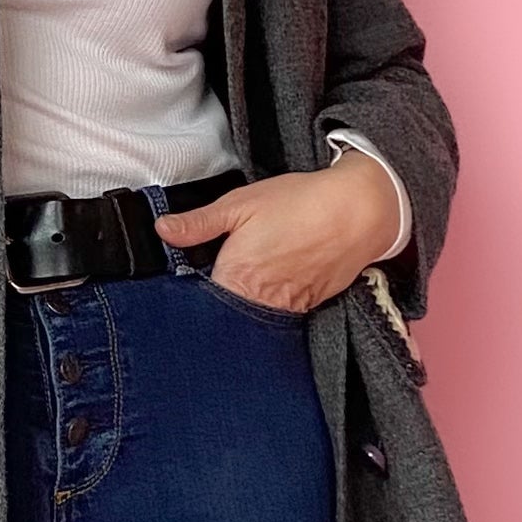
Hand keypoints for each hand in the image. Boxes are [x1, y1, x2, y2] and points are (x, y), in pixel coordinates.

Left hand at [159, 156, 403, 314]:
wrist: (358, 211)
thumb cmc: (299, 203)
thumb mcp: (240, 203)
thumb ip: (199, 223)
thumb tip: (163, 230)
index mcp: (236, 278)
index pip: (201, 305)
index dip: (191, 296)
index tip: (187, 281)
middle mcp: (260, 302)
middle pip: (227, 316)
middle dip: (218, 304)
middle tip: (218, 275)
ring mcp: (287, 308)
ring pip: (254, 318)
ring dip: (246, 305)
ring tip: (251, 276)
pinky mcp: (309, 307)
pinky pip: (281, 315)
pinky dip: (272, 304)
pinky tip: (275, 280)